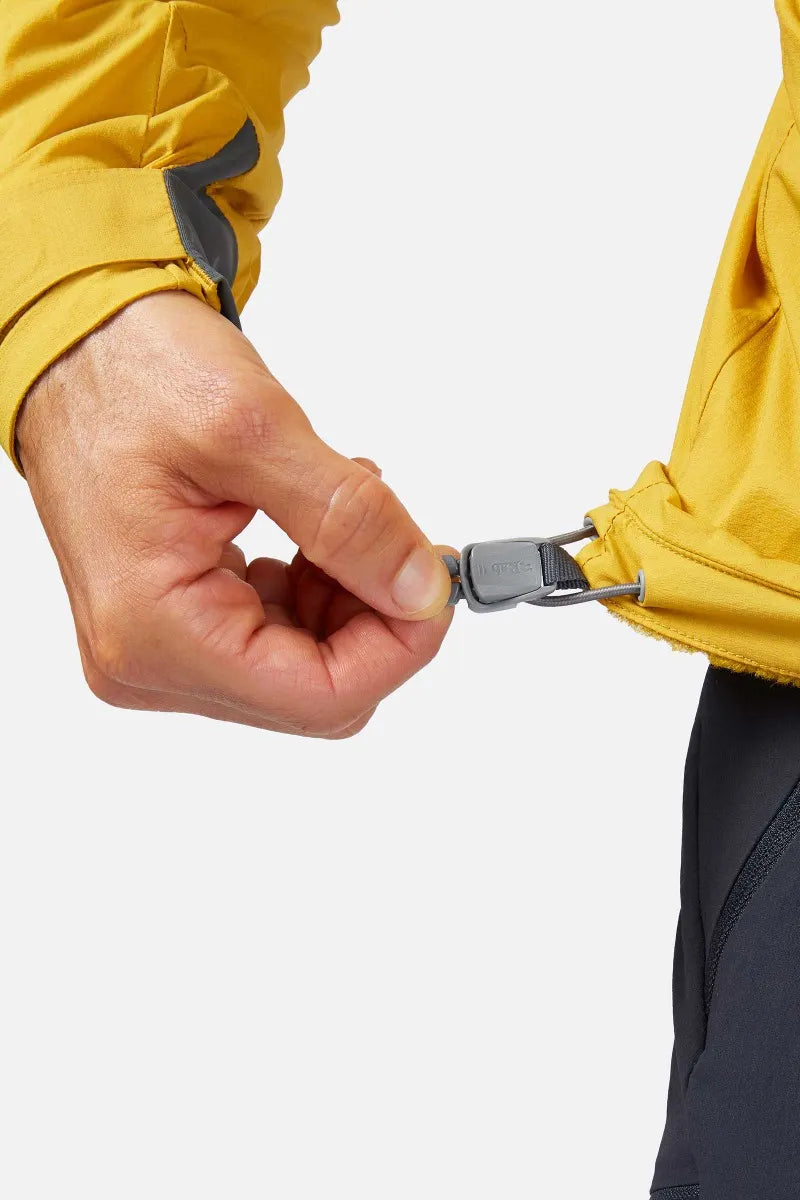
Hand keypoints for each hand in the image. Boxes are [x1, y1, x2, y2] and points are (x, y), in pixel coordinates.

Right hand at [17, 291, 452, 736]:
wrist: (73, 349)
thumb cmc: (129, 373)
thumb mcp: (253, 430)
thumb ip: (348, 520)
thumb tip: (420, 587)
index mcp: (155, 627)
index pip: (316, 695)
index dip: (400, 647)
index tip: (440, 585)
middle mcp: (147, 659)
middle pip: (312, 690)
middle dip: (376, 618)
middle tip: (408, 543)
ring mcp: (157, 646)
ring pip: (300, 666)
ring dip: (348, 599)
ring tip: (355, 513)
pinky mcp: (173, 622)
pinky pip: (271, 637)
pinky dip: (315, 589)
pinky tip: (320, 529)